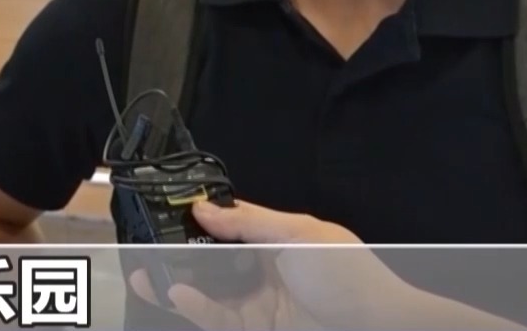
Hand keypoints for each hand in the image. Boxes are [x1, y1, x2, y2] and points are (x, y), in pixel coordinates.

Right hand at [127, 200, 436, 330]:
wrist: (379, 327)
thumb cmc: (350, 275)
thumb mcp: (300, 234)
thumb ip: (249, 223)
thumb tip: (204, 208)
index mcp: (277, 239)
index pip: (228, 225)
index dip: (198, 220)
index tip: (166, 213)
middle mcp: (264, 269)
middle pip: (211, 261)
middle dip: (178, 257)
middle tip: (147, 249)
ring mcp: (259, 302)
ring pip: (208, 292)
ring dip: (177, 285)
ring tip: (150, 276)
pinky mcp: (257, 328)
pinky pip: (218, 318)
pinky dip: (196, 308)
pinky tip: (179, 296)